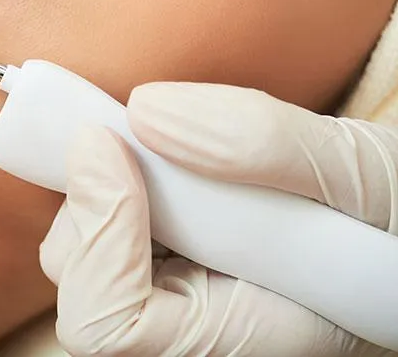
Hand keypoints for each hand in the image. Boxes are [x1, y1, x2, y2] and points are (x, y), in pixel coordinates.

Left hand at [39, 83, 396, 356]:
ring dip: (101, 179)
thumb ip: (264, 145)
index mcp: (239, 338)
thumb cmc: (383, 217)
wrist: (385, 221)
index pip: (113, 324)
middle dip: (92, 197)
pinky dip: (112, 172)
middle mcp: (185, 324)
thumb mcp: (357, 175)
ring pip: (78, 242)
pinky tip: (160, 155)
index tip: (109, 146)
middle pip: (79, 278)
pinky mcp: (151, 254)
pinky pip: (96, 214)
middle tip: (128, 133)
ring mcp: (163, 291)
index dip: (99, 239)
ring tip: (163, 146)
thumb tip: (145, 111)